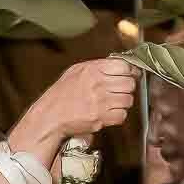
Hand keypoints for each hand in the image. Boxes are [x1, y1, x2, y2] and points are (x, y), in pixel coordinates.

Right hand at [16, 57, 137, 151]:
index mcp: (92, 70)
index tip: (132, 74)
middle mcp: (98, 84)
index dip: (131, 71)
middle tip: (120, 90)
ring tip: (112, 102)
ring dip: (123, 102)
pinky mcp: (102, 117)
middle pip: (129, 83)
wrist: (51, 115)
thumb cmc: (62, 94)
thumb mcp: (76, 71)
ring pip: (128, 100)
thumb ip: (98, 67)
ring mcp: (100, 102)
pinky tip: (108, 112)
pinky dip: (118, 115)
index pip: (124, 66)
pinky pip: (122, 115)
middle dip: (127, 87)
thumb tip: (122, 66)